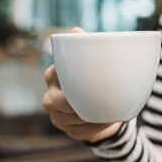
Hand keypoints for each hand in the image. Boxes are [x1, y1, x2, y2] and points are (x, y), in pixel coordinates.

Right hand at [42, 27, 121, 141]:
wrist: (101, 105)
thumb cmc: (93, 77)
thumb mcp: (90, 60)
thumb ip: (85, 45)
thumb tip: (75, 30)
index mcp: (52, 75)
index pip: (56, 74)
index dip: (70, 77)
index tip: (88, 77)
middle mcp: (50, 96)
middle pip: (61, 101)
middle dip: (82, 100)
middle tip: (104, 96)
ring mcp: (57, 117)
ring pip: (73, 118)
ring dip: (92, 115)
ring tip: (111, 108)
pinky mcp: (68, 131)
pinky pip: (82, 132)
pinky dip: (96, 127)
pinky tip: (107, 120)